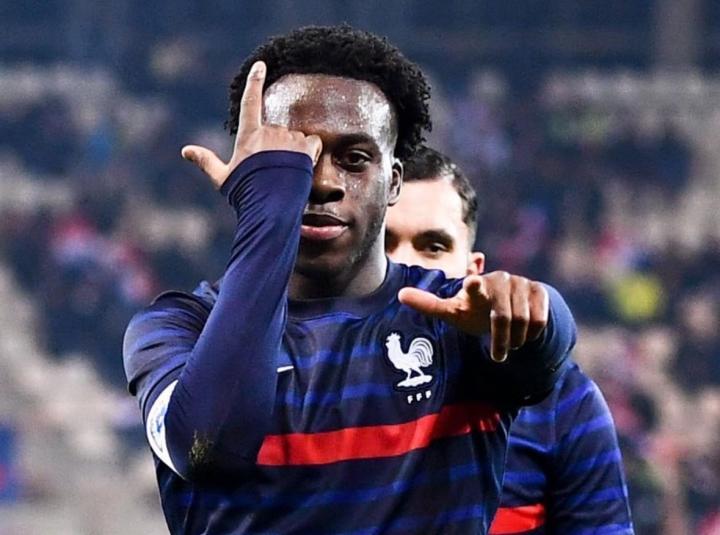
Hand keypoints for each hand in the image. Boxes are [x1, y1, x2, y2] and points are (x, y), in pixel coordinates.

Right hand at [181, 61, 322, 188]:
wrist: (269, 209)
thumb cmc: (245, 194)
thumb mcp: (223, 178)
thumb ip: (206, 161)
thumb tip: (185, 150)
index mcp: (248, 136)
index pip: (250, 102)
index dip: (254, 82)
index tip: (260, 65)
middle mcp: (269, 132)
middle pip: (277, 131)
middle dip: (278, 148)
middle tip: (273, 172)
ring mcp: (288, 139)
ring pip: (295, 138)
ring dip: (294, 151)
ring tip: (286, 174)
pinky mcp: (305, 147)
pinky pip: (313, 143)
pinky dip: (311, 152)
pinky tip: (303, 167)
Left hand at [398, 271, 548, 361]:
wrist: (508, 310)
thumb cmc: (474, 311)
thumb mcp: (452, 311)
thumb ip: (429, 304)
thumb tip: (399, 294)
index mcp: (475, 286)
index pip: (473, 285)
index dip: (473, 285)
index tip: (471, 282)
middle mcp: (500, 280)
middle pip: (503, 318)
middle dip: (501, 341)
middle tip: (497, 355)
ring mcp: (522, 283)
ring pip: (523, 321)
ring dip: (516, 340)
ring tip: (509, 342)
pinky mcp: (540, 291)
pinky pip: (539, 321)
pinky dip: (532, 334)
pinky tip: (524, 334)